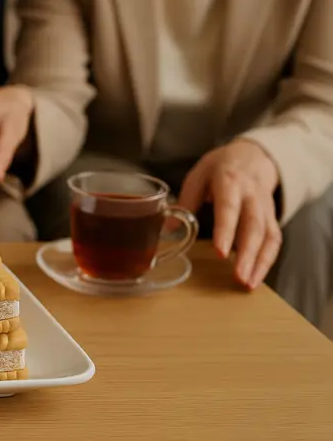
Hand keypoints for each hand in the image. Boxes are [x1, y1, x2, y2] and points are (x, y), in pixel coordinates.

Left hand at [178, 139, 281, 289]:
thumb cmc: (220, 167)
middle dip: (247, 254)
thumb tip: (167, 228)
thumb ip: (186, 201)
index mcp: (229, 182)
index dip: (226, 230)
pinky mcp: (272, 218)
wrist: (253, 156)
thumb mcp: (198, 175)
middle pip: (253, 226)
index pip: (229, 208)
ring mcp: (265, 208)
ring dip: (259, 262)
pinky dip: (267, 261)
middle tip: (238, 277)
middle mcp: (252, 196)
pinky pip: (274, 241)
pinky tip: (255, 277)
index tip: (220, 252)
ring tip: (247, 283)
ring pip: (268, 236)